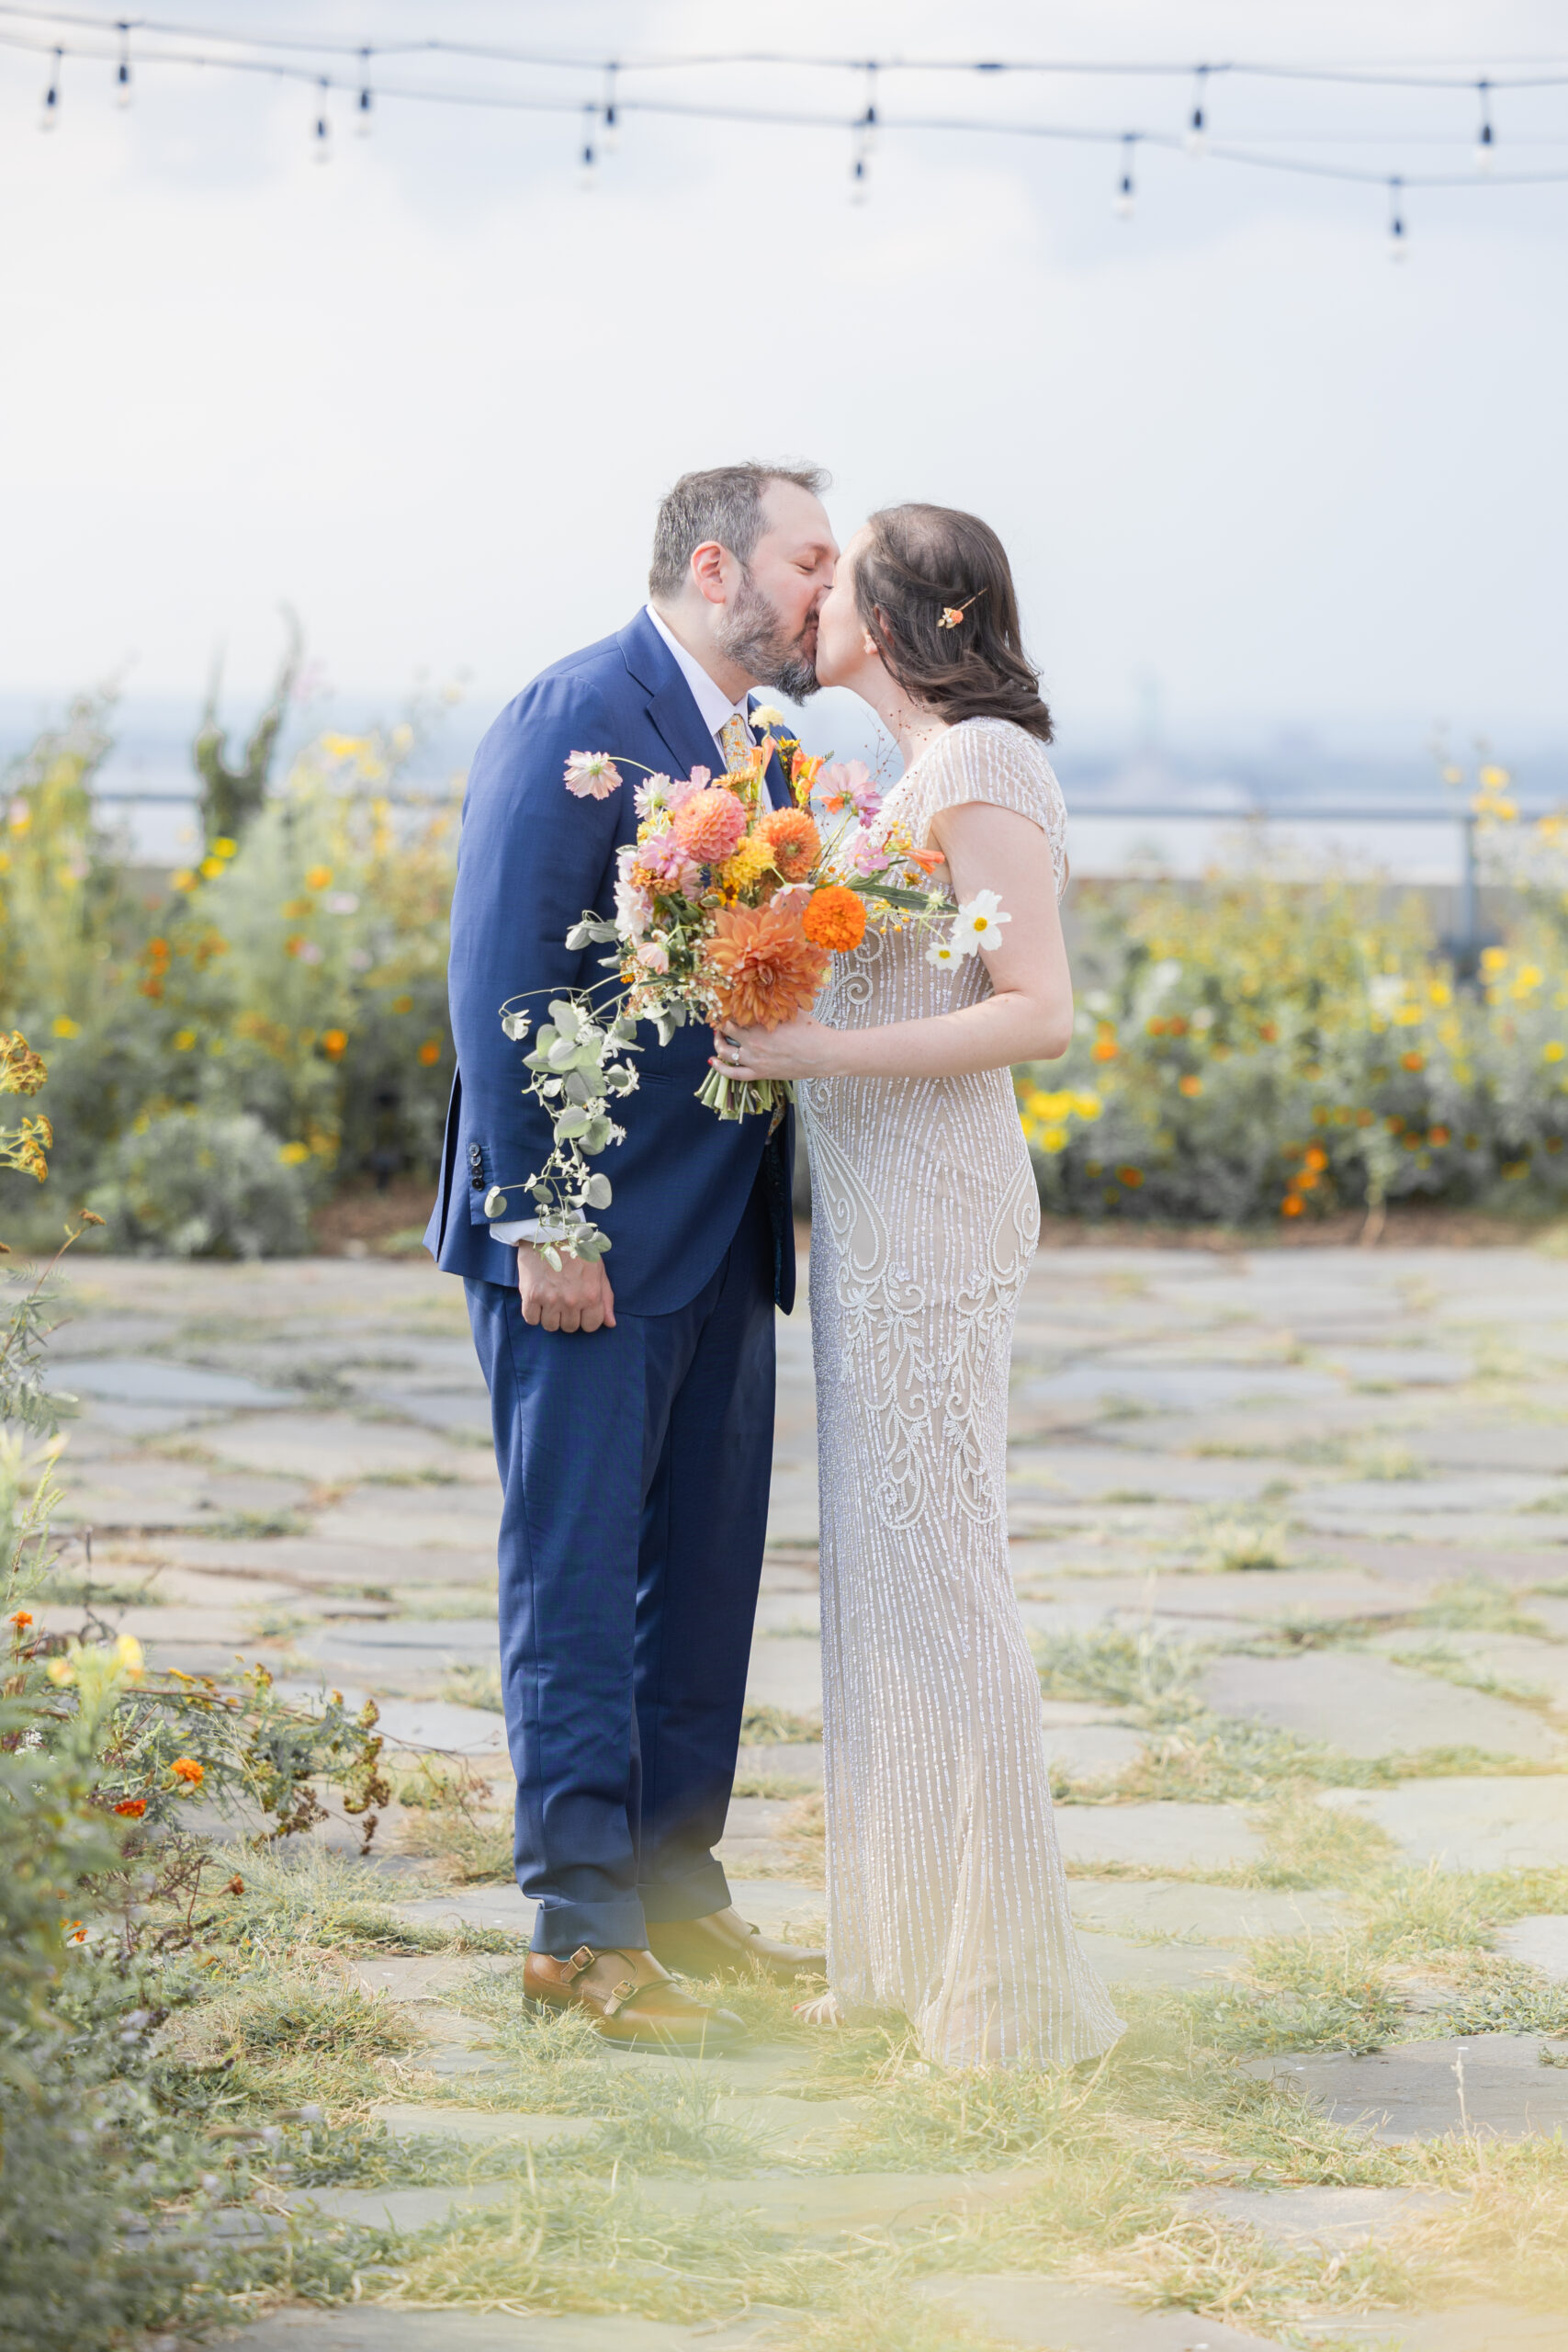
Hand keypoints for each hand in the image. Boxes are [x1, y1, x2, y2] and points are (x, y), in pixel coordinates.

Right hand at [516, 1243, 615, 1333]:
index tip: (581, 1310)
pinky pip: (531, 1320)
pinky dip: (534, 1314)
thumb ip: (606, 1298)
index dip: (586, 1319)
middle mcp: (572, 1300)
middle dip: (569, 1317)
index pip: (591, 1326)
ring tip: (551, 1300)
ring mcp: (550, 1299)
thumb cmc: (578, 1249)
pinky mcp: (530, 1295)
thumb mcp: (598, 1270)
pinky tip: (538, 1301)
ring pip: (551, 1326)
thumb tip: (610, 1323)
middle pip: (570, 1327)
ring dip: (551, 1317)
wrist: (549, 1230)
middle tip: (564, 1300)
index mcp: (591, 1294)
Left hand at [710, 1014, 839, 1082]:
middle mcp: (753, 1042)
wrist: (824, 1054)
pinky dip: (720, 1068)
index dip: (727, 1008)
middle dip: (721, 1023)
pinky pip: (734, 1074)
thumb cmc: (811, 1031)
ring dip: (718, 1042)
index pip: (734, 1013)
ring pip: (725, 1051)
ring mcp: (755, 1060)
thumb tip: (766, 989)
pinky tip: (713, 1062)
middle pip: (726, 1029)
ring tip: (718, 1036)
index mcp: (760, 1024)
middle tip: (722, 1019)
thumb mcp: (792, 1010)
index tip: (725, 1005)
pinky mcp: (760, 1073)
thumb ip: (775, 1003)